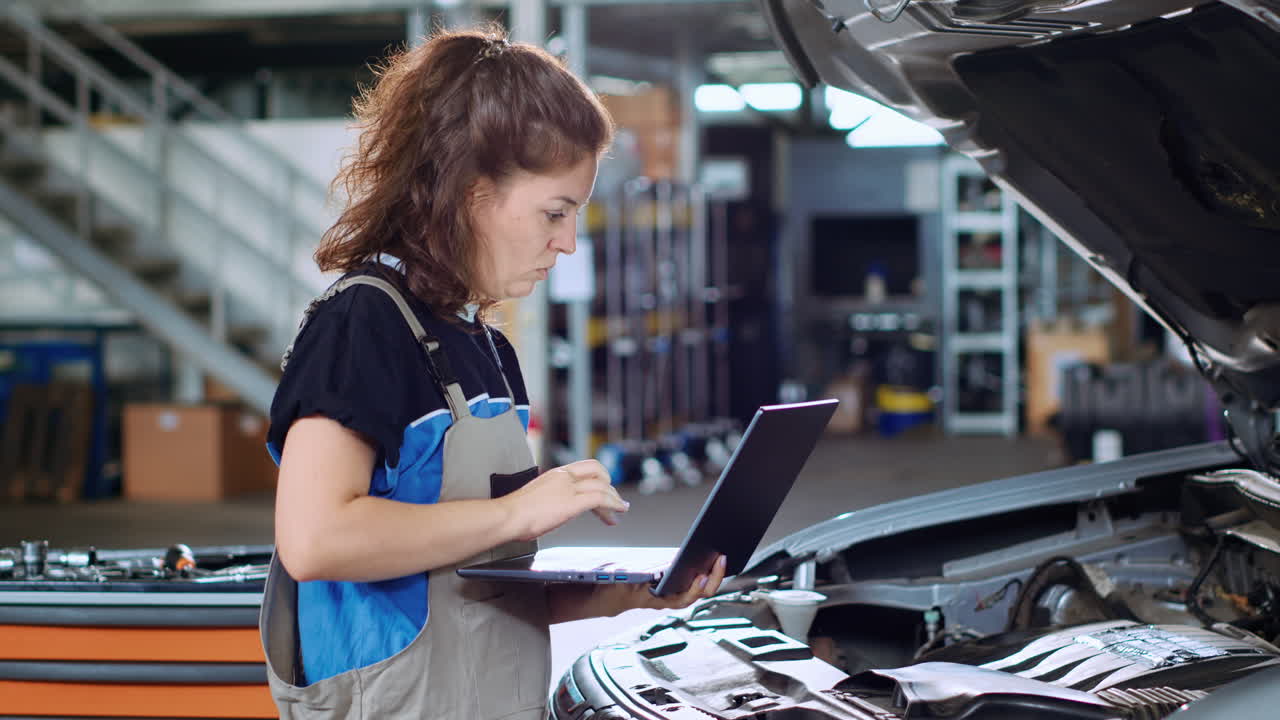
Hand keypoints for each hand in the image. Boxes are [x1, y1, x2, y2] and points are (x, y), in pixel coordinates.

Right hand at [498, 460, 629, 541]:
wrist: (507, 516)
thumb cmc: (514, 513)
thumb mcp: (536, 497)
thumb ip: (549, 497)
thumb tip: (554, 508)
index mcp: (555, 474)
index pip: (585, 467)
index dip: (599, 477)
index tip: (603, 488)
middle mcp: (564, 477)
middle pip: (598, 472)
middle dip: (610, 486)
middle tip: (615, 500)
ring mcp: (569, 489)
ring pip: (602, 486)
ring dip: (615, 499)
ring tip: (621, 509)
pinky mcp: (572, 503)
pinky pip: (600, 499)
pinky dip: (613, 504)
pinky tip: (618, 511)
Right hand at [594, 554, 727, 615]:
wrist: (611, 592)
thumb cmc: (617, 588)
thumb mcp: (624, 581)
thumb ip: (640, 578)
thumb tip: (659, 572)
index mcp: (660, 600)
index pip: (683, 599)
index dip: (694, 589)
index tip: (702, 576)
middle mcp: (671, 597)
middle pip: (699, 592)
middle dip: (713, 577)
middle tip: (720, 558)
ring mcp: (675, 589)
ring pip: (701, 585)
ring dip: (713, 572)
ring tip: (721, 554)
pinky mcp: (675, 579)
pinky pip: (695, 575)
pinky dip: (705, 566)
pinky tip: (711, 553)